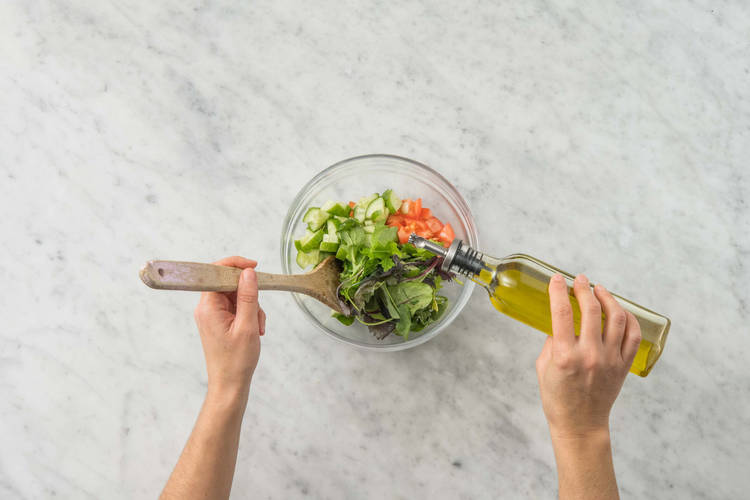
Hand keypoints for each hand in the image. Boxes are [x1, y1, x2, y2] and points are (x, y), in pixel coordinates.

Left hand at [193, 256, 266, 401]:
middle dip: (250, 294)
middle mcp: (206, 308)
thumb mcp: (247, 326)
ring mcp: (212, 315)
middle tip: (258, 313)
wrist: (229, 384)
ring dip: (252, 307)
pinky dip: (249, 314)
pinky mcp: (218, 321)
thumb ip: (248, 296)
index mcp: (208, 307)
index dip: (235, 265)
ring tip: (257, 328)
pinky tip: (255, 329)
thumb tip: (248, 273)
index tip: (254, 267)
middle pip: (229, 284)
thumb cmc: (236, 361)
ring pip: (236, 296)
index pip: (216, 272)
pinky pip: (236, 307)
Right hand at [536, 274, 640, 438]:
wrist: (580, 424)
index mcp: (565, 356)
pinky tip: (619, 310)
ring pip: (616, 318)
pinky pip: (633, 335)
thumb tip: (560, 321)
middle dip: (584, 289)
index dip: (559, 290)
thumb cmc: (557, 397)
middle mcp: (590, 356)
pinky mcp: (624, 366)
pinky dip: (628, 318)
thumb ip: (552, 342)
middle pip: (591, 310)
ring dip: (607, 298)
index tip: (557, 278)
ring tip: (599, 290)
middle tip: (580, 280)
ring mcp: (610, 360)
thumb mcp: (543, 367)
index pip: (562, 313)